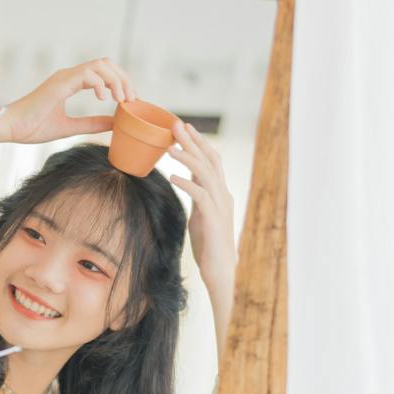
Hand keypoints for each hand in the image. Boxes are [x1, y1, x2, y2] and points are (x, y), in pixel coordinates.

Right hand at [2, 58, 137, 144]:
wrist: (11, 128)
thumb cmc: (32, 128)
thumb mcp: (69, 128)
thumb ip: (91, 123)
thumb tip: (114, 123)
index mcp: (70, 82)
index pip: (103, 72)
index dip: (120, 82)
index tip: (129, 100)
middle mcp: (69, 76)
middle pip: (106, 63)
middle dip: (123, 78)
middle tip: (131, 99)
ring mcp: (64, 77)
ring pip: (100, 65)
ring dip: (116, 80)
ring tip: (121, 99)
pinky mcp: (60, 83)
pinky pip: (87, 74)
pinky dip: (100, 84)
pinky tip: (103, 99)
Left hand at [166, 119, 236, 312]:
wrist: (221, 269)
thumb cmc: (209, 244)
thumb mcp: (201, 214)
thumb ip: (197, 196)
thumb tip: (185, 180)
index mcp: (220, 192)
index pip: (212, 160)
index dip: (199, 143)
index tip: (184, 127)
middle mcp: (223, 194)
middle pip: (210, 160)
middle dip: (193, 141)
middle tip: (176, 124)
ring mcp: (220, 205)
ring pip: (206, 173)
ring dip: (188, 158)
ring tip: (170, 147)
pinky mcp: (213, 218)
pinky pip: (200, 195)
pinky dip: (187, 182)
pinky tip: (172, 175)